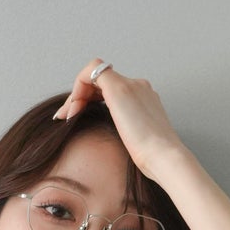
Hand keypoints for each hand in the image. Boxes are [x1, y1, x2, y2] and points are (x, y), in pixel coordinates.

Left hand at [52, 60, 186, 181]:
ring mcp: (130, 84)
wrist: (163, 158)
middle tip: (66, 117)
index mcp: (144, 98)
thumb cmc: (152, 159)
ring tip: (67, 116)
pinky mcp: (119, 88)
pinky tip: (72, 110)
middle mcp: (138, 86)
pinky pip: (91, 71)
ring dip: (76, 94)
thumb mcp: (136, 143)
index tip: (77, 118)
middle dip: (79, 96)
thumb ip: (125, 133)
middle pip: (100, 81)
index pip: (110, 89)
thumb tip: (114, 141)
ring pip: (94, 75)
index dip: (90, 99)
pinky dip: (77, 87)